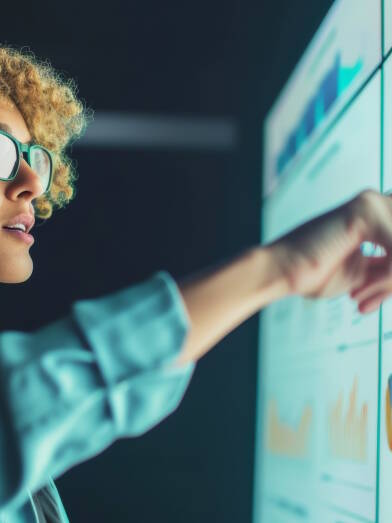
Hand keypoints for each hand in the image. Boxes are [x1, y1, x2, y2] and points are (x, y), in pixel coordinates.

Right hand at [269, 189, 391, 312]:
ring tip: (362, 297)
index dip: (388, 278)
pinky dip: (387, 276)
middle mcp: (372, 203)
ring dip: (388, 281)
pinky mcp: (365, 212)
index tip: (369, 301)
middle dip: (390, 280)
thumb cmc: (309, 273)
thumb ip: (382, 269)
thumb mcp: (358, 274)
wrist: (280, 270)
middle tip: (368, 301)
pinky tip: (360, 290)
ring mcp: (370, 204)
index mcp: (370, 215)